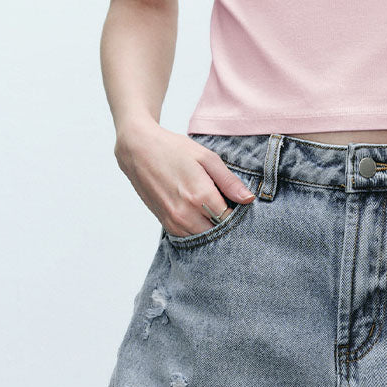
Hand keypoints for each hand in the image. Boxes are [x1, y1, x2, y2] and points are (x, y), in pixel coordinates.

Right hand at [114, 122, 256, 236]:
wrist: (138, 150)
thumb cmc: (174, 149)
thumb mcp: (206, 158)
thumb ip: (229, 181)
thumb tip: (248, 199)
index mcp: (201, 196)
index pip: (229, 218)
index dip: (238, 212)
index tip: (238, 203)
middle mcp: (186, 213)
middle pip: (217, 232)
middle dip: (225, 222)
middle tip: (227, 205)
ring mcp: (174, 221)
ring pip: (202, 237)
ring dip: (210, 227)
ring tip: (212, 208)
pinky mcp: (165, 223)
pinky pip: (187, 236)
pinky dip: (196, 228)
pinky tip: (198, 212)